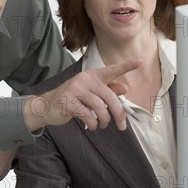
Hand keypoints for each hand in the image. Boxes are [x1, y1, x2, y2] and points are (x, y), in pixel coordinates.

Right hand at [24, 59, 141, 131]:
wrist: (48, 106)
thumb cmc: (73, 99)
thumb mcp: (91, 94)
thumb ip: (107, 90)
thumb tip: (125, 88)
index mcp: (93, 75)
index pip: (112, 70)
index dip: (127, 66)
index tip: (140, 61)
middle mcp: (85, 79)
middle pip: (110, 97)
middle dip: (118, 114)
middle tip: (122, 126)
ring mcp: (76, 89)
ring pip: (100, 107)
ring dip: (104, 120)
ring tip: (102, 125)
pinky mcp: (68, 101)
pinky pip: (87, 115)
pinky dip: (93, 123)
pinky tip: (92, 125)